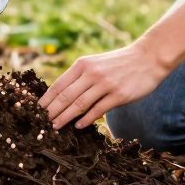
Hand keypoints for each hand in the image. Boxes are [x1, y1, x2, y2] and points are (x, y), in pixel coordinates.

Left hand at [38, 40, 166, 129]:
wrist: (148, 58)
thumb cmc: (119, 63)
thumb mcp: (96, 63)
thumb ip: (80, 77)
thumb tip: (61, 95)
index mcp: (83, 65)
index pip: (58, 84)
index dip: (47, 99)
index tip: (36, 111)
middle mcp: (91, 73)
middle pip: (65, 96)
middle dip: (52, 112)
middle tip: (42, 123)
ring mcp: (105, 84)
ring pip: (78, 105)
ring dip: (65, 118)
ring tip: (56, 126)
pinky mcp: (118, 95)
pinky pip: (97, 110)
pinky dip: (86, 119)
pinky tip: (78, 126)